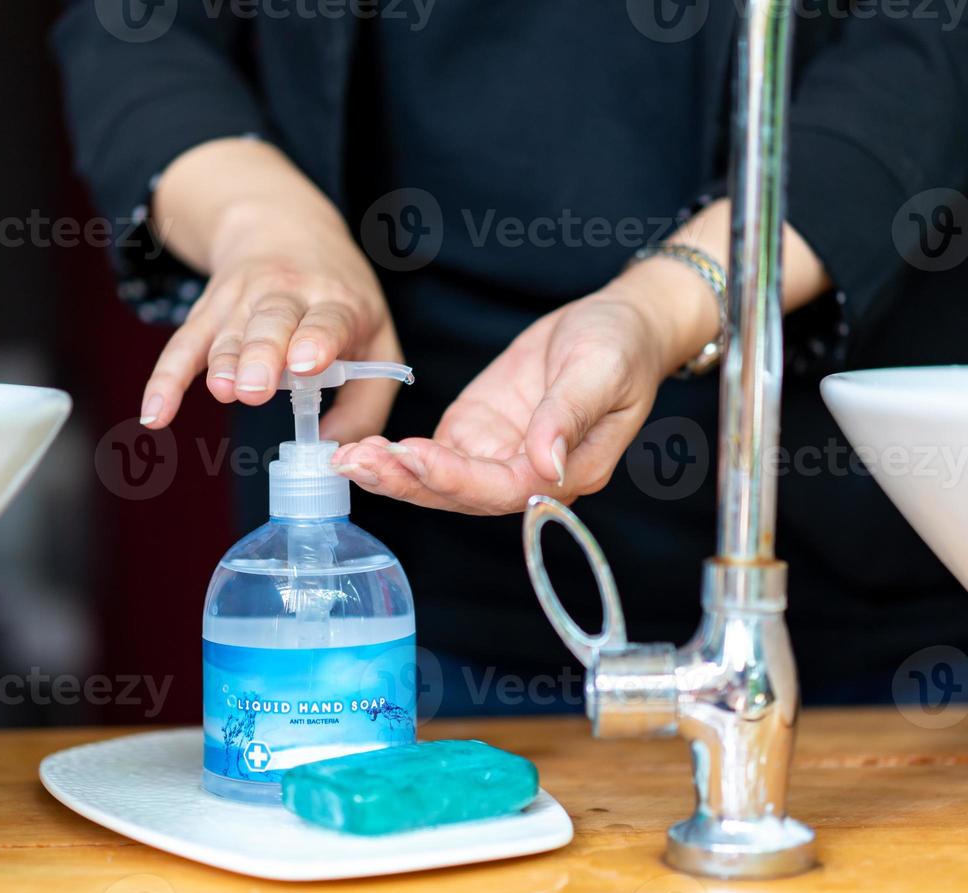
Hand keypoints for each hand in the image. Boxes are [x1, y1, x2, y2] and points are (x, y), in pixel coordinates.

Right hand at [138, 139, 402, 441]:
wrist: (286, 228)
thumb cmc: (341, 300)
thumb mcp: (377, 339)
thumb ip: (366, 402)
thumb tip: (333, 450)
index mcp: (336, 302)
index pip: (327, 320)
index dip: (316, 339)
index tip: (307, 363)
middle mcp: (287, 295)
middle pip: (271, 324)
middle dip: (262, 355)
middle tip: (257, 387)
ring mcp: (242, 301)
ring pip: (228, 335)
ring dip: (223, 364)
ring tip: (224, 390)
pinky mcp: (207, 312)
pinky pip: (183, 347)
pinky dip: (166, 379)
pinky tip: (155, 413)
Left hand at [331, 259, 716, 513]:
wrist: (618, 322)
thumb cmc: (621, 347)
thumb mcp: (601, 370)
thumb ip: (569, 416)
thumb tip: (544, 465)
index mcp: (570, 471)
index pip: (505, 489)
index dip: (457, 478)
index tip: (415, 455)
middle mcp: (529, 476)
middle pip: (462, 495)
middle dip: (408, 481)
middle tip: (358, 463)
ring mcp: (499, 456)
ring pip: (440, 482)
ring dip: (394, 473)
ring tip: (346, 459)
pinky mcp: (477, 434)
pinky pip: (433, 456)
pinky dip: (397, 456)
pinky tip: (361, 448)